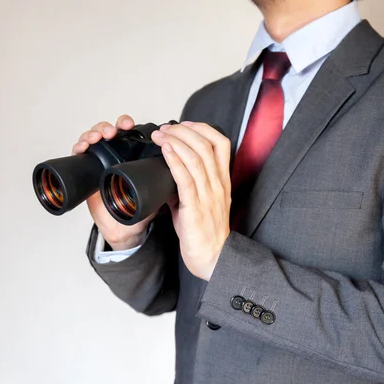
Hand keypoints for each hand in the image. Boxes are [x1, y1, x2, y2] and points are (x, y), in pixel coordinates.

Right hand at [72, 115, 155, 249]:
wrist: (124, 228)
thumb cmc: (138, 208)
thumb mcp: (156, 189)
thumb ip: (166, 177)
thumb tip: (181, 164)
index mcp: (131, 155)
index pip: (126, 132)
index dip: (125, 124)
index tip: (130, 124)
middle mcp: (114, 155)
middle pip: (108, 131)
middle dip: (108, 126)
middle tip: (112, 131)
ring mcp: (99, 161)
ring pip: (94, 138)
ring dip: (94, 133)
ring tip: (98, 137)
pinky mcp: (87, 171)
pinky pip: (80, 154)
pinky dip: (79, 146)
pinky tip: (83, 146)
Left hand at [151, 122, 231, 280]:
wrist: (213, 259)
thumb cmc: (205, 232)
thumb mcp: (201, 202)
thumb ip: (188, 186)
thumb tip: (168, 172)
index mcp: (222, 181)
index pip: (222, 143)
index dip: (203, 128)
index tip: (184, 124)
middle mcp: (218, 184)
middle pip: (206, 145)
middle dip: (184, 130)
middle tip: (165, 127)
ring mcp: (209, 196)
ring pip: (197, 158)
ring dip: (176, 141)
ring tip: (160, 134)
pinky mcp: (195, 208)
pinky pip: (186, 179)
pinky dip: (175, 160)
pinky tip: (165, 150)